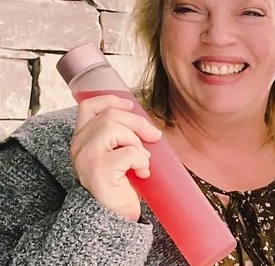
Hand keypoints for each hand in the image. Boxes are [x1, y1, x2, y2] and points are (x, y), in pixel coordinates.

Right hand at [70, 95, 161, 221]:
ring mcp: (86, 158)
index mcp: (82, 138)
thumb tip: (145, 121)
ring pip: (115, 129)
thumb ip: (121, 135)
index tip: (131, 106)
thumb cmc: (119, 184)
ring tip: (141, 161)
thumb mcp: (118, 153)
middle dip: (138, 124)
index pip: (89, 107)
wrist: (114, 217)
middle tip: (154, 137)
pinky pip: (128, 152)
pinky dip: (142, 161)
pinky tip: (141, 173)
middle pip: (110, 116)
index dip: (111, 100)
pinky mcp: (98, 171)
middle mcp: (79, 146)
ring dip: (138, 143)